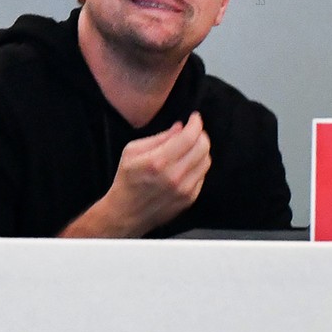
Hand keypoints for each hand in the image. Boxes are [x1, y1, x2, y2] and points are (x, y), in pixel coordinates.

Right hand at [60, 112, 211, 237]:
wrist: (126, 213)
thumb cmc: (127, 180)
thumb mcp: (133, 151)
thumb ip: (159, 137)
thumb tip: (180, 127)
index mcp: (158, 161)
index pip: (189, 137)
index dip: (196, 123)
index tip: (195, 118)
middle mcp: (174, 176)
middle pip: (203, 147)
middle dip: (200, 135)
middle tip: (193, 131)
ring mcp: (184, 189)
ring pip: (206, 161)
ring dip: (201, 150)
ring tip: (190, 148)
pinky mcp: (189, 199)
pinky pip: (202, 175)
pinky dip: (198, 165)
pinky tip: (186, 164)